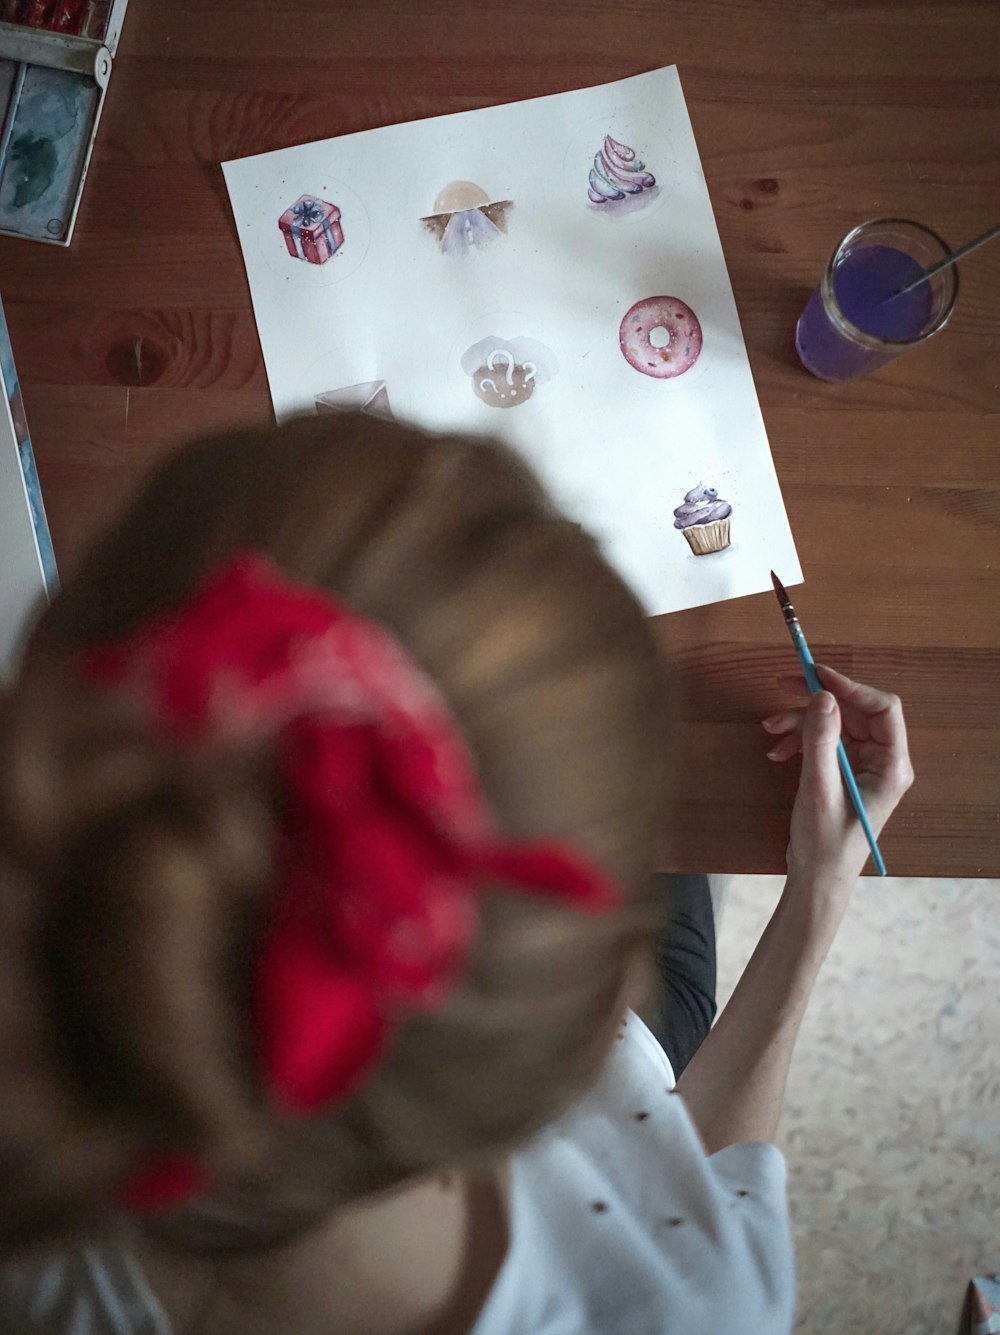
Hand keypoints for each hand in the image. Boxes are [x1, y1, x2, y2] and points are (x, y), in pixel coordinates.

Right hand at [761, 665, 913, 896]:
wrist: (817, 880)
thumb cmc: (825, 843)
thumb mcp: (819, 788)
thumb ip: (822, 740)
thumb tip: (823, 696)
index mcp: (891, 766)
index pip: (882, 709)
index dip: (850, 686)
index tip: (816, 674)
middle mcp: (882, 761)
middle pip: (854, 711)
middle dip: (817, 700)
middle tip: (782, 683)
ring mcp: (862, 766)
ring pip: (834, 723)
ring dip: (801, 721)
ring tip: (770, 729)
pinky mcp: (843, 772)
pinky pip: (823, 741)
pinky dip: (799, 740)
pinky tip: (777, 751)